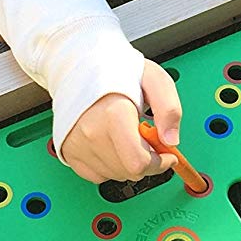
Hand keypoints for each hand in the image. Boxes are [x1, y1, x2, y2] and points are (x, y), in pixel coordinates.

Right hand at [60, 60, 182, 183]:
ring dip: (129, 164)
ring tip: (128, 136)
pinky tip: (113, 143)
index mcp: (114, 114)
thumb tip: (171, 140)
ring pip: (115, 175)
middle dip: (147, 163)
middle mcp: (92, 132)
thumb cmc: (117, 71)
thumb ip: (169, 109)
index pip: (138, 162)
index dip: (160, 164)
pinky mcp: (69, 150)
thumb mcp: (155, 80)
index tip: (168, 156)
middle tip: (149, 142)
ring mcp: (78, 143)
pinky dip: (110, 165)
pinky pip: (97, 175)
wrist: (80, 65)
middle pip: (129, 172)